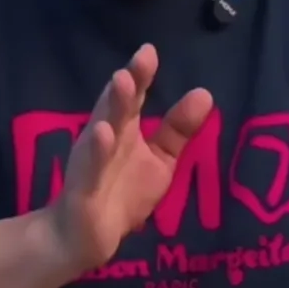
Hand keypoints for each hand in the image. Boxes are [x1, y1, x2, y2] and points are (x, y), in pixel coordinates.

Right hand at [51, 44, 212, 273]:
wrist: (82, 237)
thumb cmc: (122, 192)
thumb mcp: (159, 160)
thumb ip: (178, 129)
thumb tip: (205, 93)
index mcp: (124, 128)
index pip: (134, 96)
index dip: (141, 73)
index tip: (149, 50)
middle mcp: (106, 137)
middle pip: (117, 105)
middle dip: (128, 83)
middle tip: (140, 60)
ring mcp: (92, 160)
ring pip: (102, 128)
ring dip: (111, 105)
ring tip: (120, 80)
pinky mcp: (84, 188)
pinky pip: (91, 168)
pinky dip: (97, 151)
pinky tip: (103, 132)